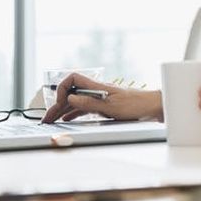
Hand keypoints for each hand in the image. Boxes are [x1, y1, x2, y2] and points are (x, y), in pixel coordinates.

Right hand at [40, 72, 162, 123]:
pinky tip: (66, 118)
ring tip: (51, 121)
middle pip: (71, 93)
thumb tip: (70, 100)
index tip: (59, 102)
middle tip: (46, 119)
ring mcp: (100, 98)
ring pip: (76, 102)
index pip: (73, 79)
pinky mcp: (104, 106)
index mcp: (98, 86)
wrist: (154, 107)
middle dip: (57, 104)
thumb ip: (90, 103)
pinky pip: (84, 108)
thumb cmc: (137, 105)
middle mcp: (97, 90)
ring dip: (62, 110)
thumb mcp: (111, 107)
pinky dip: (73, 112)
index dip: (62, 88)